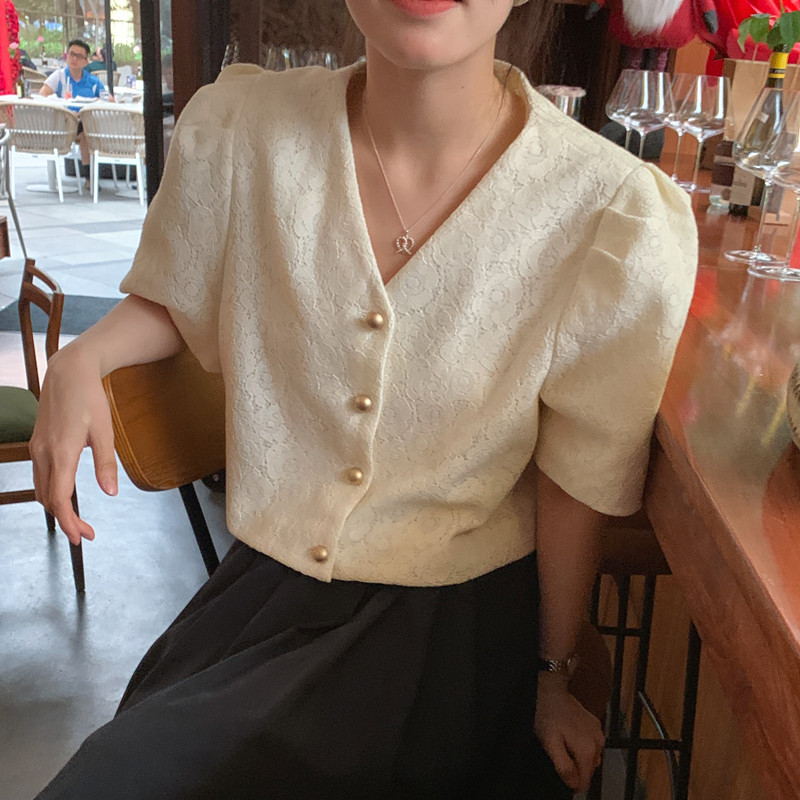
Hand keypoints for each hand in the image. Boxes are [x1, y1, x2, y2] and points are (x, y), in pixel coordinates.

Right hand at [29, 346, 117, 544]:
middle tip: (87, 533)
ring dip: (57, 508)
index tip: (81, 537)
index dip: (68, 521)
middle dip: (66, 520)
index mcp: (61, 452)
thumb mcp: (105, 432)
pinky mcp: (38, 445)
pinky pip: (40, 477)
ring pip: (40, 490)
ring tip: (80, 520)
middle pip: (47, 499)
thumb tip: (111, 493)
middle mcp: (43, 453)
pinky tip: (66, 497)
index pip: (59, 498)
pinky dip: (51, 493)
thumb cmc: (90, 399)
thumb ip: (106, 464)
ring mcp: (37, 449)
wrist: (68, 373)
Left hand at [534, 673, 605, 792]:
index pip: (585, 782)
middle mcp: (598, 743)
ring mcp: (598, 733)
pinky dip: (581, 745)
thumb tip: (575, 784)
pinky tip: (569, 735)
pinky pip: (591, 744)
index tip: (560, 770)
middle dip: (575, 767)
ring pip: (590, 758)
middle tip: (559, 753)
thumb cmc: (547, 715)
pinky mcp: (595, 725)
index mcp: (588, 750)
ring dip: (578, 756)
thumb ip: (563, 766)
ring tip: (563, 743)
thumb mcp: (549, 744)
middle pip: (588, 770)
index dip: (571, 781)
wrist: (551, 689)